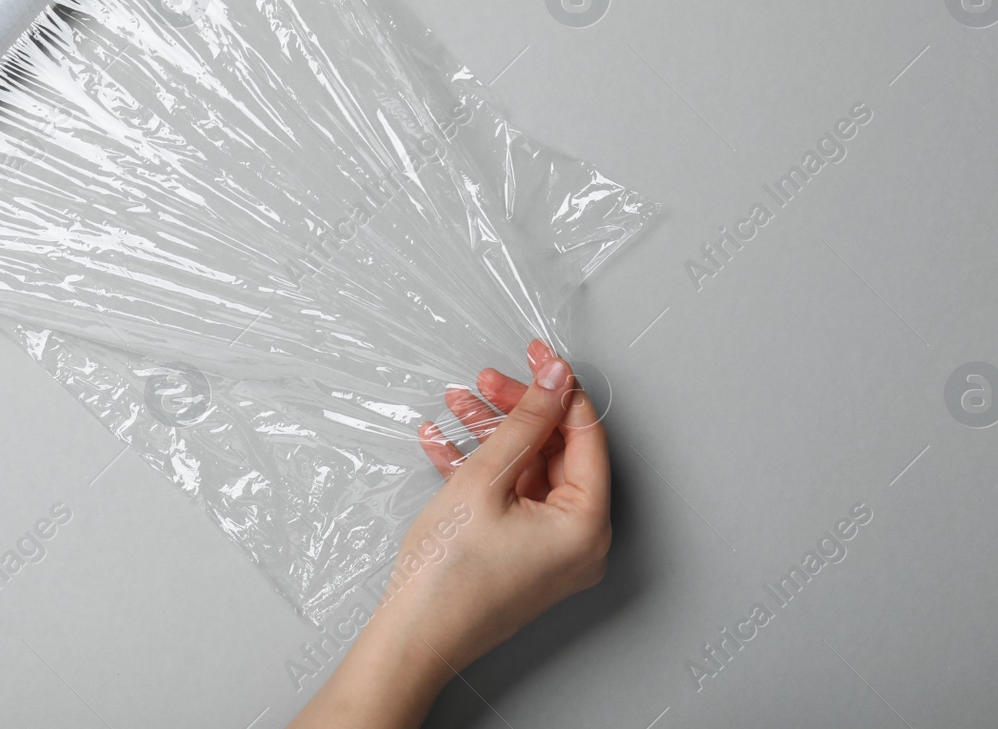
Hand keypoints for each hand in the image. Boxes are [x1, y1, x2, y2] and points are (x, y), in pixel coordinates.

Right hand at [291, 340, 610, 727]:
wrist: (410, 640)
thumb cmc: (447, 578)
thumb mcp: (485, 481)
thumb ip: (524, 423)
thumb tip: (555, 380)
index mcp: (586, 525)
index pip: (585, 435)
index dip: (558, 390)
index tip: (536, 356)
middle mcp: (579, 540)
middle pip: (556, 451)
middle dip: (516, 412)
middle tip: (485, 381)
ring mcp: (550, 550)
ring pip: (528, 470)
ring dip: (492, 435)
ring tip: (456, 407)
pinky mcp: (522, 555)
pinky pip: (510, 498)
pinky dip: (481, 470)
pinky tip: (445, 445)